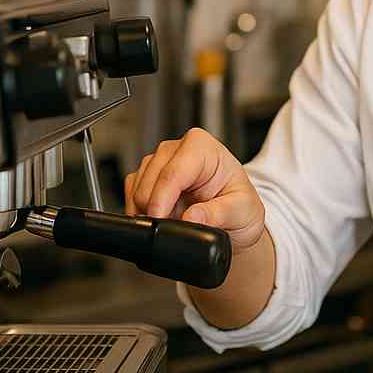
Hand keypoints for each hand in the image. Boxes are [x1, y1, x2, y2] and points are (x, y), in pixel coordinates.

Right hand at [124, 128, 265, 252]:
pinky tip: (162, 217)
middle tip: (174, 226)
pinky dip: (140, 210)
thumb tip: (191, 217)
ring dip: (147, 210)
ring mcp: (161, 161)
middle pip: (150, 180)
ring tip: (174, 220)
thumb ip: (218, 213)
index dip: (162, 200)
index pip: (172, 172)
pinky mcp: (149, 176)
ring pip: (137, 187)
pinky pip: (131, 193)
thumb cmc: (241, 206)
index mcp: (203, 147)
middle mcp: (178, 148)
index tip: (161, 221)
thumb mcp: (241, 211)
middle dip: (155, 208)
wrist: (235, 217)